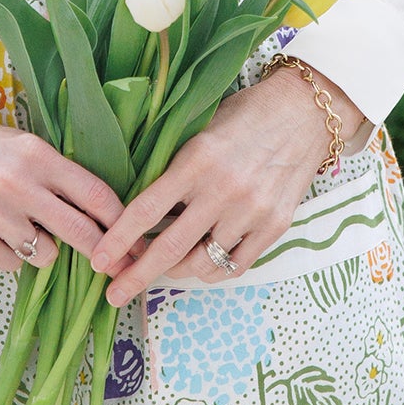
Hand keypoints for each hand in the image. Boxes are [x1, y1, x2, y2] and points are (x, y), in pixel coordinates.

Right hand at [0, 112, 124, 274]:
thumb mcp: (27, 147)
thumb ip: (61, 176)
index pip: (96, 195)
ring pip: (45, 255)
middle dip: (104, 253)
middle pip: (81, 232)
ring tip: (25, 227)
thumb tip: (103, 215)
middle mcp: (19, 186)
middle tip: (116, 265)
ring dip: (43, 248)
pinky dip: (11, 254)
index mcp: (39, 157)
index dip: (123, 222)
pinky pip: (12, 264)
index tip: (137, 239)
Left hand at [89, 68, 363, 306]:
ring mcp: (252, 212)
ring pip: (202, 262)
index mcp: (197, 161)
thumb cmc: (245, 115)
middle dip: (137, 275)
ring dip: (175, 271)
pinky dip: (212, 270)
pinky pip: (235, 265)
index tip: (98, 260)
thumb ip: (174, 168)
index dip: (118, 239)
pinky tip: (200, 264)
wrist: (305, 111)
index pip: (146, 210)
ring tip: (163, 269)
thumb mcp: (200, 130)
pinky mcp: (276, 226)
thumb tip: (138, 209)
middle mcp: (224, 190)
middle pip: (170, 248)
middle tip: (114, 292)